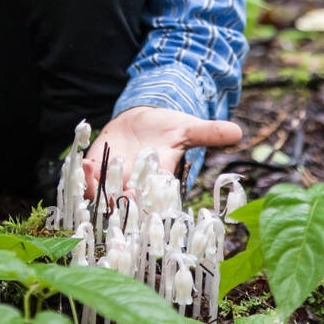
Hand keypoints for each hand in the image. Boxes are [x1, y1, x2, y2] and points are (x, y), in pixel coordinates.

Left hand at [82, 106, 242, 203]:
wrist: (141, 121)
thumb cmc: (166, 127)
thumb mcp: (186, 127)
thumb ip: (208, 132)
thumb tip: (238, 131)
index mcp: (160, 182)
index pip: (159, 199)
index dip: (154, 202)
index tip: (148, 196)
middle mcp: (136, 187)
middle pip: (129, 202)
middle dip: (123, 200)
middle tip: (119, 194)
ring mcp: (114, 181)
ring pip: (105, 194)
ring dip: (98, 187)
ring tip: (95, 171)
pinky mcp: (97, 171)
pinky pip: (88, 181)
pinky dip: (85, 175)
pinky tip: (85, 164)